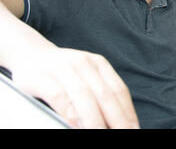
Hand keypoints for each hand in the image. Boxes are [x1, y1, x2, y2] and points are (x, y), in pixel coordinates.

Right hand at [11, 46, 138, 128]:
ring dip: (94, 119)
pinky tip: (76, 125)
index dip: (128, 112)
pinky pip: (59, 96)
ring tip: (101, 132)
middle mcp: (85, 63)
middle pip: (105, 95)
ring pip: (84, 95)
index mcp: (100, 64)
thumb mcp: (86, 77)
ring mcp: (64, 68)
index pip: (119, 90)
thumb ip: (99, 96)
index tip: (134, 128)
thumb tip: (114, 122)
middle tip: (123, 133)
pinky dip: (70, 113)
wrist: (29, 53)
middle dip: (116, 119)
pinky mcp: (43, 76)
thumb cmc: (61, 73)